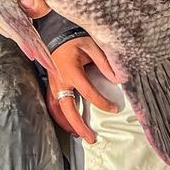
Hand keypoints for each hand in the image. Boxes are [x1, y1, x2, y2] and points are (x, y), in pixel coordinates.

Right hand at [19, 0, 121, 143]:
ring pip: (58, 109)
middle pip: (69, 109)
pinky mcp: (51, 83)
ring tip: (80, 136)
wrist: (53, 31)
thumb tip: (118, 80)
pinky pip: (53, 103)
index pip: (88, 93)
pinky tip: (67, 123)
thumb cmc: (73, 38)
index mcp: (72, 71)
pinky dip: (59, 115)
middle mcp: (60, 81)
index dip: (103, 103)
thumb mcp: (92, 46)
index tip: (115, 108)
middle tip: (91, 138)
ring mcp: (53, 83)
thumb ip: (105, 63)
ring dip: (68, 124)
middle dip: (80, 126)